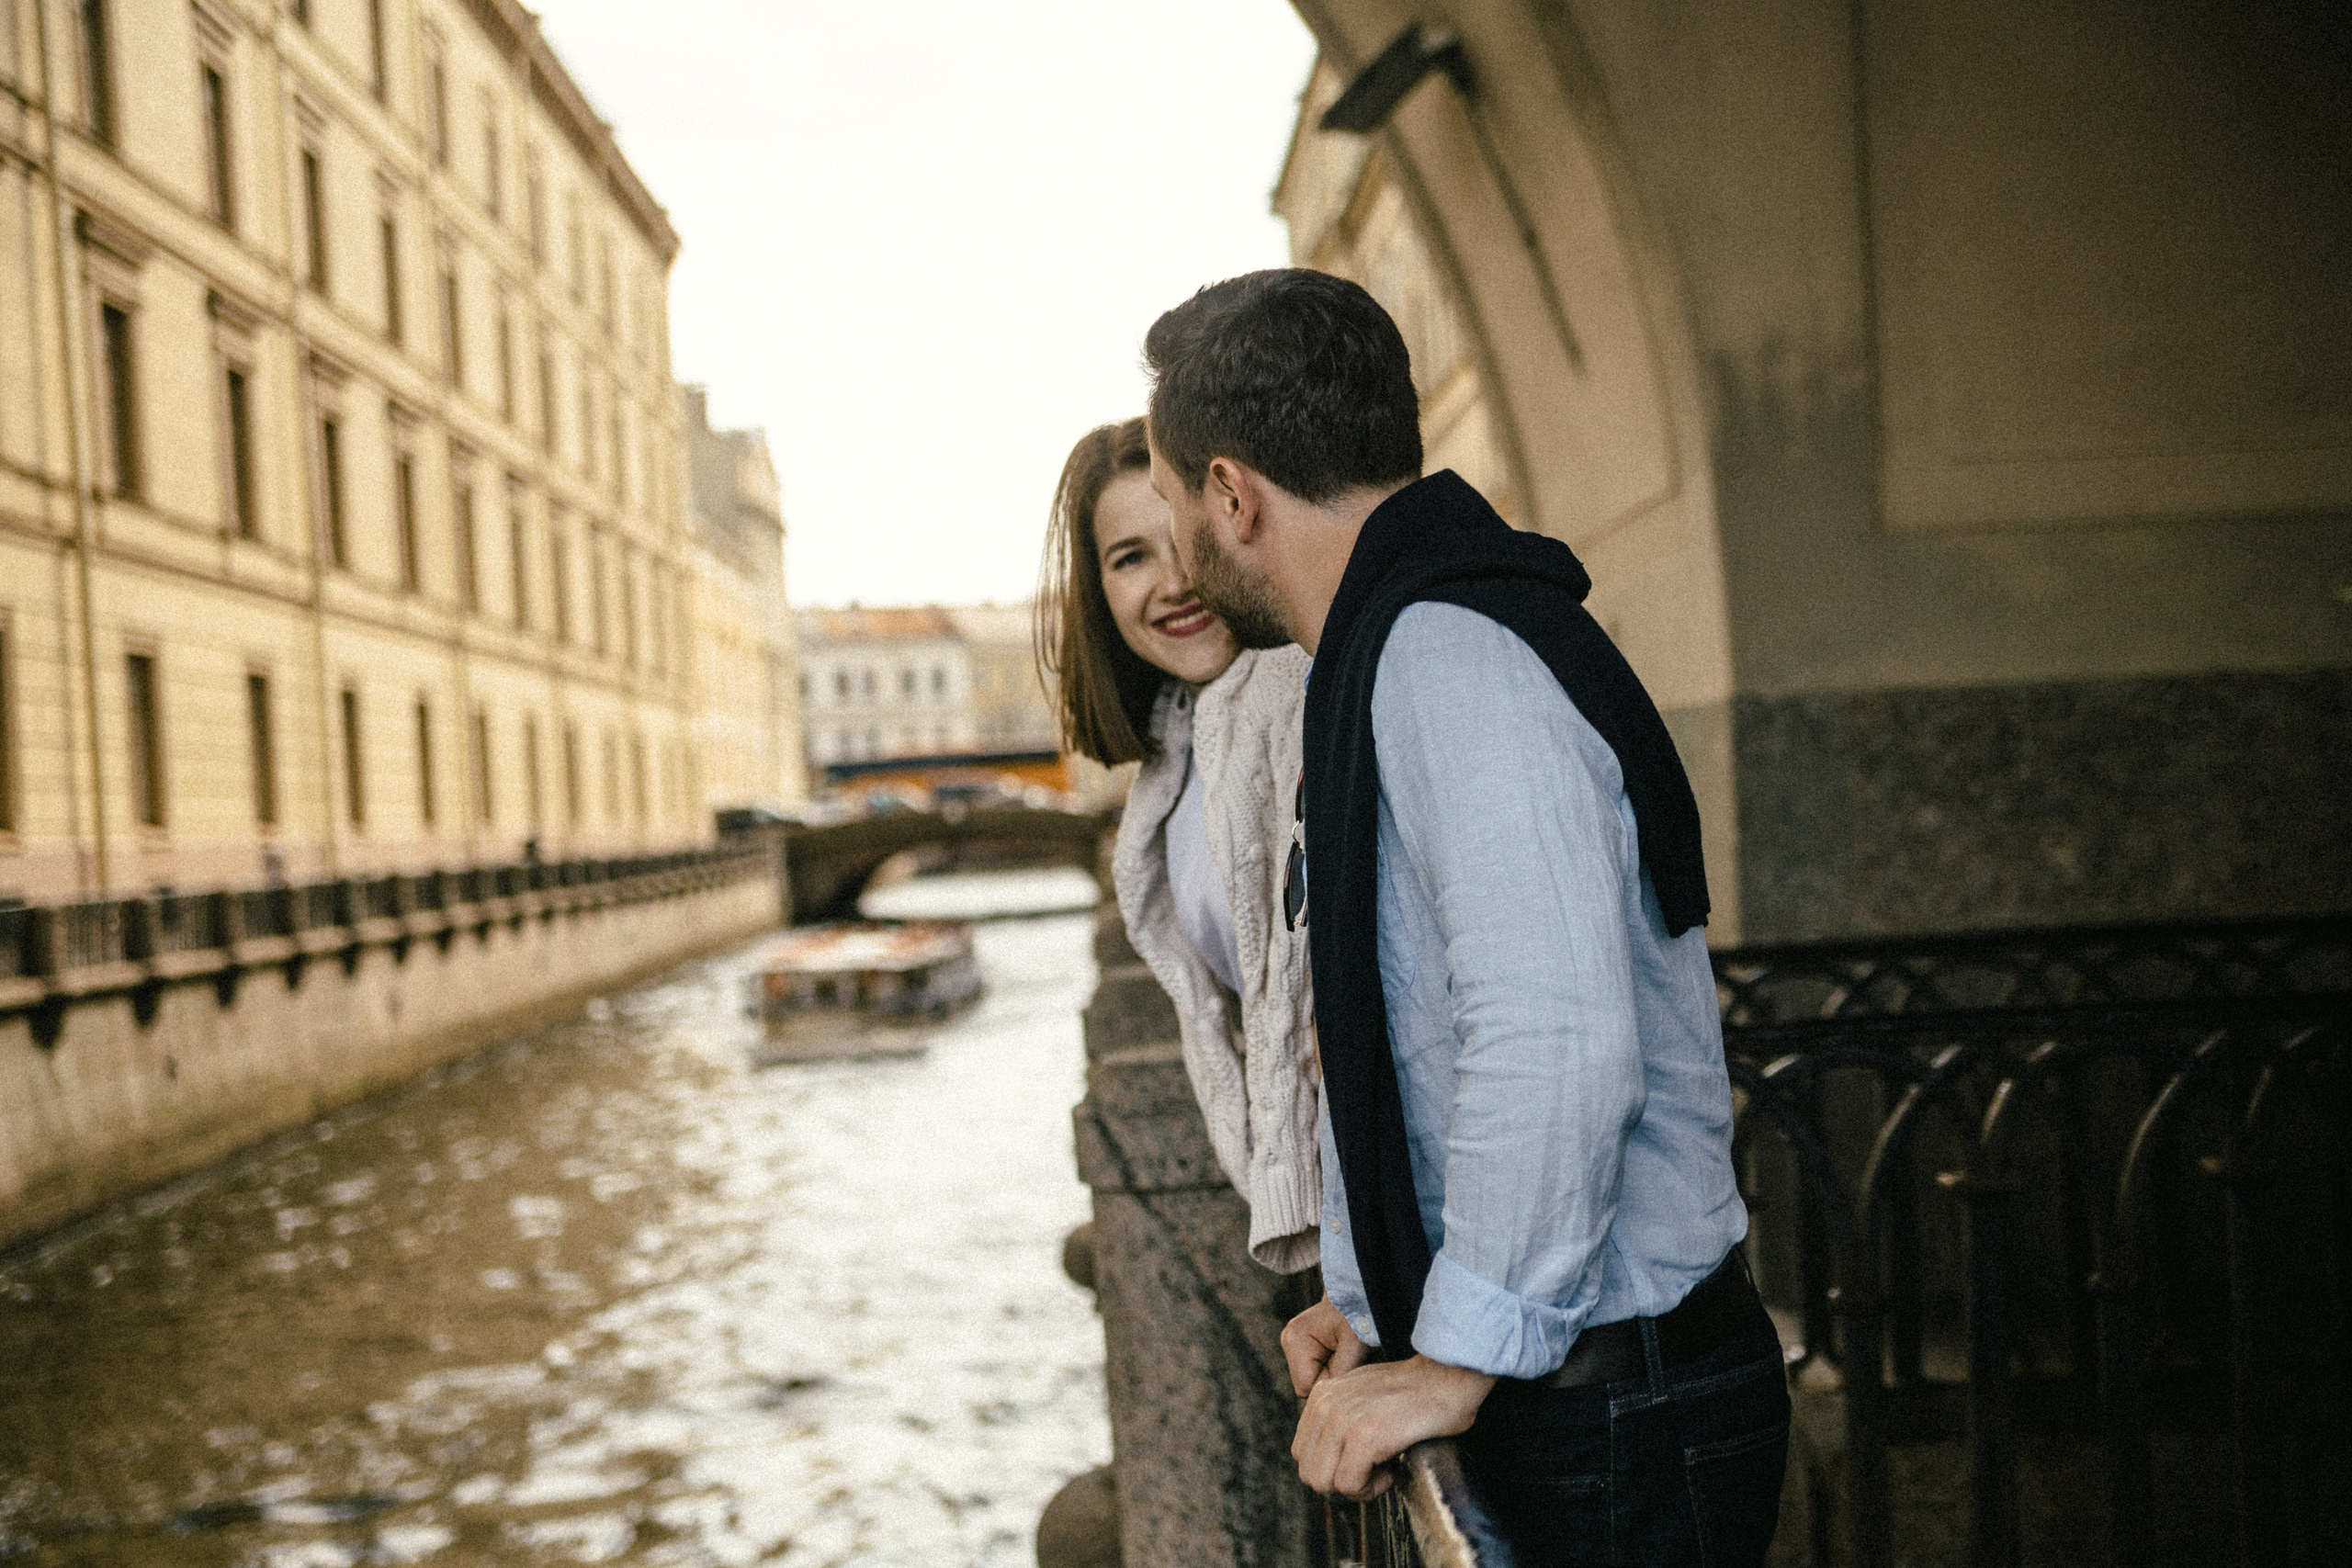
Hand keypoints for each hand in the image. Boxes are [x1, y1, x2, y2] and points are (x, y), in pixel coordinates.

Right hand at [1282, 1295, 1368, 1396]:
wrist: (1359, 1293)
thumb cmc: (1359, 1314)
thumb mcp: (1355, 1344)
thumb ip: (1341, 1373)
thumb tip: (1333, 1401)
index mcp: (1296, 1340)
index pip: (1306, 1387)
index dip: (1329, 1385)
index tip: (1350, 1367)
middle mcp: (1288, 1341)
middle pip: (1306, 1385)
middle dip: (1330, 1380)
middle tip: (1350, 1360)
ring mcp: (1293, 1343)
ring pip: (1310, 1380)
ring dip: (1331, 1375)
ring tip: (1347, 1354)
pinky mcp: (1301, 1346)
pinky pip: (1314, 1371)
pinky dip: (1330, 1369)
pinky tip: (1341, 1353)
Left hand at [1292, 1354, 1495, 1500]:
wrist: (1447, 1377)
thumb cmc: (1413, 1392)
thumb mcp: (1361, 1394)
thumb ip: (1337, 1417)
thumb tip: (1327, 1457)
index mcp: (1321, 1395)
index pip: (1302, 1454)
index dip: (1332, 1467)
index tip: (1361, 1460)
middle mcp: (1326, 1405)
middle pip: (1310, 1473)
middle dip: (1340, 1482)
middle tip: (1372, 1470)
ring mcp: (1343, 1421)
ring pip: (1324, 1483)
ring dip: (1356, 1488)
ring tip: (1382, 1469)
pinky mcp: (1365, 1437)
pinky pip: (1350, 1485)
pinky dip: (1372, 1488)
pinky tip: (1391, 1470)